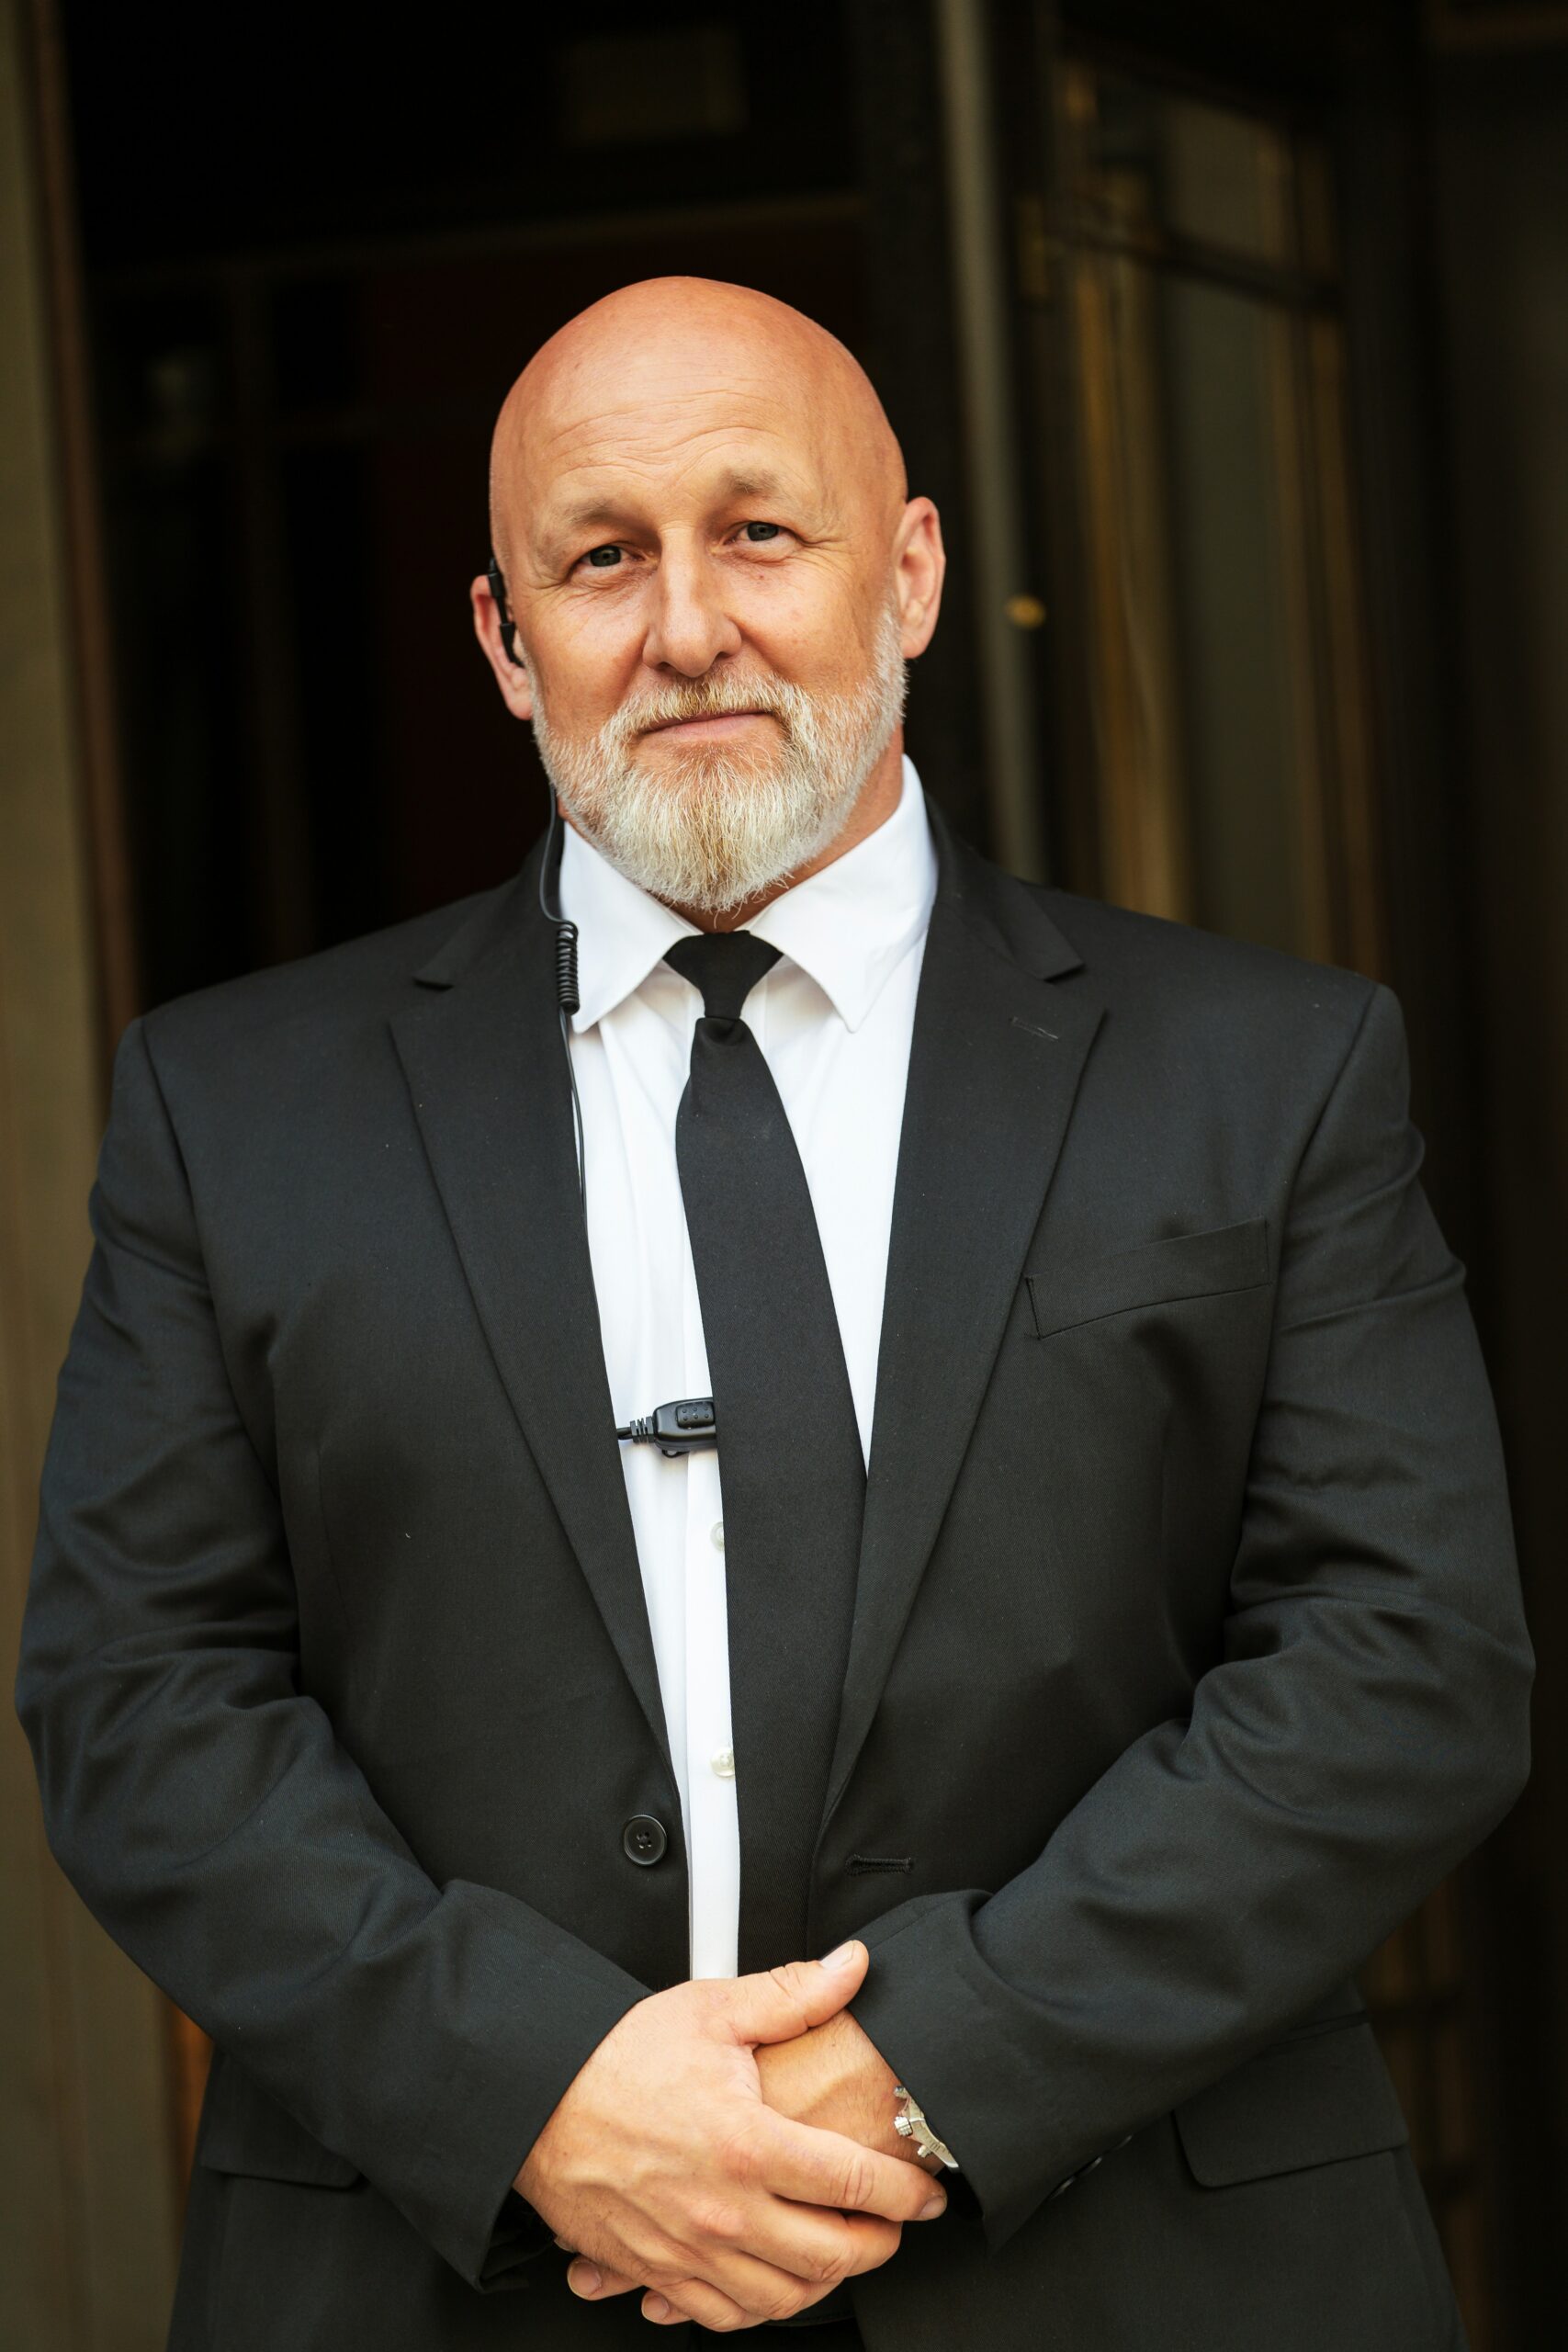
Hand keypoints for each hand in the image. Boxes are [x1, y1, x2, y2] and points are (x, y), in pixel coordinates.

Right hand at [519, 1940, 946, 2330]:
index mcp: (748, 2146)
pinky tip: (775, 2279)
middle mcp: (725, 2212)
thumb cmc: (616, 2057)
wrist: (536, 2101)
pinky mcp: (657, 2273)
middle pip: (833, 2256)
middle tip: (893, 2222)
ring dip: (828, 2281)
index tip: (926, 2190)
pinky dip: (762, 2306)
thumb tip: (851, 1967)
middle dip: (880, 2243)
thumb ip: (793, 1994)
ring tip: (843, 2248)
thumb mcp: (712, 2010)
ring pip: (784, 2298)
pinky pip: (726, 2316)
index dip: (906, 2191)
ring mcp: (690, 2252)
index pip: (856, 2183)